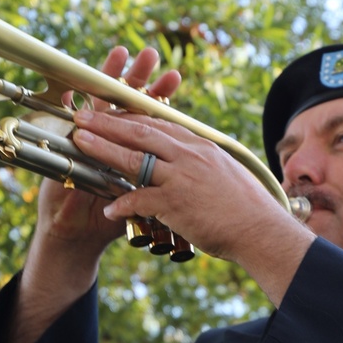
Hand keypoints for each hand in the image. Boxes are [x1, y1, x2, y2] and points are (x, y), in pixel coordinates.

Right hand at [34, 45, 181, 258]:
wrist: (74, 238)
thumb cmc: (106, 221)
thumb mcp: (136, 204)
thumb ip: (153, 187)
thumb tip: (179, 172)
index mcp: (129, 150)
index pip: (146, 115)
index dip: (158, 97)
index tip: (173, 76)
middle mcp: (107, 140)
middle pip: (123, 102)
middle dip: (136, 78)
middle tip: (149, 54)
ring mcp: (84, 142)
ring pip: (96, 104)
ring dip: (105, 79)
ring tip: (120, 54)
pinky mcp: (61, 149)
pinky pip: (60, 120)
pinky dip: (64, 102)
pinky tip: (68, 84)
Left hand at [69, 106, 314, 298]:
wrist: (261, 230)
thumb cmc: (246, 208)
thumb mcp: (223, 174)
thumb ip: (201, 165)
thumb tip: (188, 165)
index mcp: (199, 146)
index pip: (158, 124)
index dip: (129, 117)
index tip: (107, 113)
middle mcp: (189, 155)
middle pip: (140, 133)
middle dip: (107, 123)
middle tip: (81, 116)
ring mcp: (182, 177)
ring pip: (134, 159)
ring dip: (103, 149)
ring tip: (80, 142)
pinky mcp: (177, 202)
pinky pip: (141, 199)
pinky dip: (122, 204)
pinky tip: (107, 209)